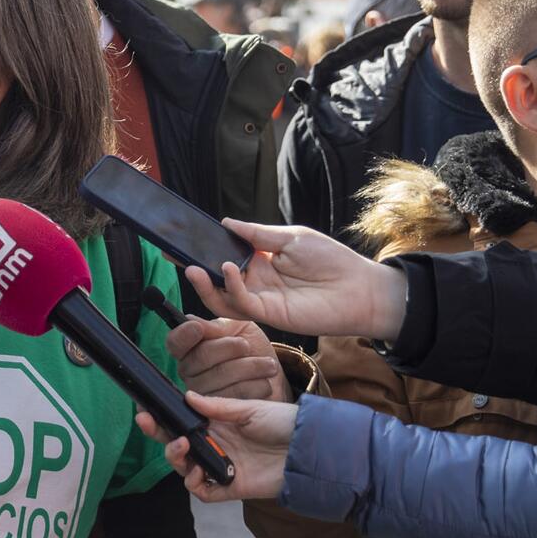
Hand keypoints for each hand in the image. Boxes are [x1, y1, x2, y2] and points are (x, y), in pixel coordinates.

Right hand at [136, 393, 297, 502]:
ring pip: (185, 467)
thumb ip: (218, 407)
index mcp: (219, 424)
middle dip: (159, 434)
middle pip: (178, 444)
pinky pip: (203, 491)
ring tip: (181, 445)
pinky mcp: (231, 486)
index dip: (164, 417)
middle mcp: (217, 445)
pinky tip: (195, 472)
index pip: (184, 421)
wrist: (310, 449)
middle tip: (148, 423)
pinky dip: (193, 483)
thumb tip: (187, 397)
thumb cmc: (285, 424)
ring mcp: (222, 466)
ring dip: (175, 457)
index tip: (146, 409)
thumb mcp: (250, 409)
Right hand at [167, 317, 290, 399]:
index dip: (184, 335)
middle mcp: (189, 372)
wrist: (272, 374)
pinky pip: (234, 396)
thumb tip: (192, 322)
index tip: (199, 329)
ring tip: (268, 365)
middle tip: (247, 346)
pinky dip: (255, 386)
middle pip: (200, 357)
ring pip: (220, 377)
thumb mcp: (238, 327)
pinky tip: (264, 382)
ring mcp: (201, 395)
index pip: (175, 342)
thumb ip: (217, 326)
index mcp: (189, 348)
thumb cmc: (252, 347)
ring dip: (250, 367)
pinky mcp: (219, 413)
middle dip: (229, 348)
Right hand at [184, 220, 406, 340]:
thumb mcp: (291, 237)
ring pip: (223, 298)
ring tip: (192, 268)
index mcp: (261, 262)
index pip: (225, 256)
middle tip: (176, 257)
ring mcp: (262, 300)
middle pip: (218, 280)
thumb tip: (226, 223)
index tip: (183, 241)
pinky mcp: (270, 315)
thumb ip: (257, 233)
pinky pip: (243, 304)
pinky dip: (231, 288)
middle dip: (195, 270)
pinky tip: (228, 269)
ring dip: (206, 284)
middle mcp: (257, 282)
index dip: (205, 251)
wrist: (360, 288)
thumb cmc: (332, 261)